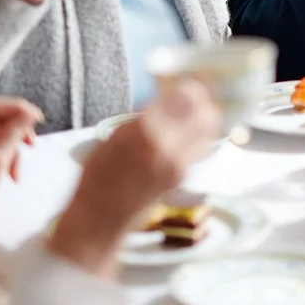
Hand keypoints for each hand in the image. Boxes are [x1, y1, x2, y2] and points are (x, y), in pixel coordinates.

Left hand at [0, 96, 42, 245]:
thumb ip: (14, 132)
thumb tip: (29, 113)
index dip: (18, 108)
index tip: (37, 117)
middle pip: (2, 120)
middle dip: (18, 134)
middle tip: (32, 143)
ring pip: (6, 135)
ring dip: (16, 150)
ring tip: (17, 170)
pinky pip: (4, 147)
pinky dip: (12, 159)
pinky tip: (13, 175)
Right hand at [48, 79, 222, 277]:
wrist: (99, 220)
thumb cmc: (97, 180)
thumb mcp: (111, 139)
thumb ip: (139, 119)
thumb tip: (162, 100)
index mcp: (146, 132)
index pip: (185, 99)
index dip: (189, 88)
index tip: (186, 84)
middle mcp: (168, 148)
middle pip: (206, 114)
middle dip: (202, 102)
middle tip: (193, 97)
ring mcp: (179, 165)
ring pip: (208, 131)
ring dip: (202, 119)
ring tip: (188, 115)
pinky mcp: (182, 178)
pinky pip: (199, 148)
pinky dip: (195, 137)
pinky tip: (181, 135)